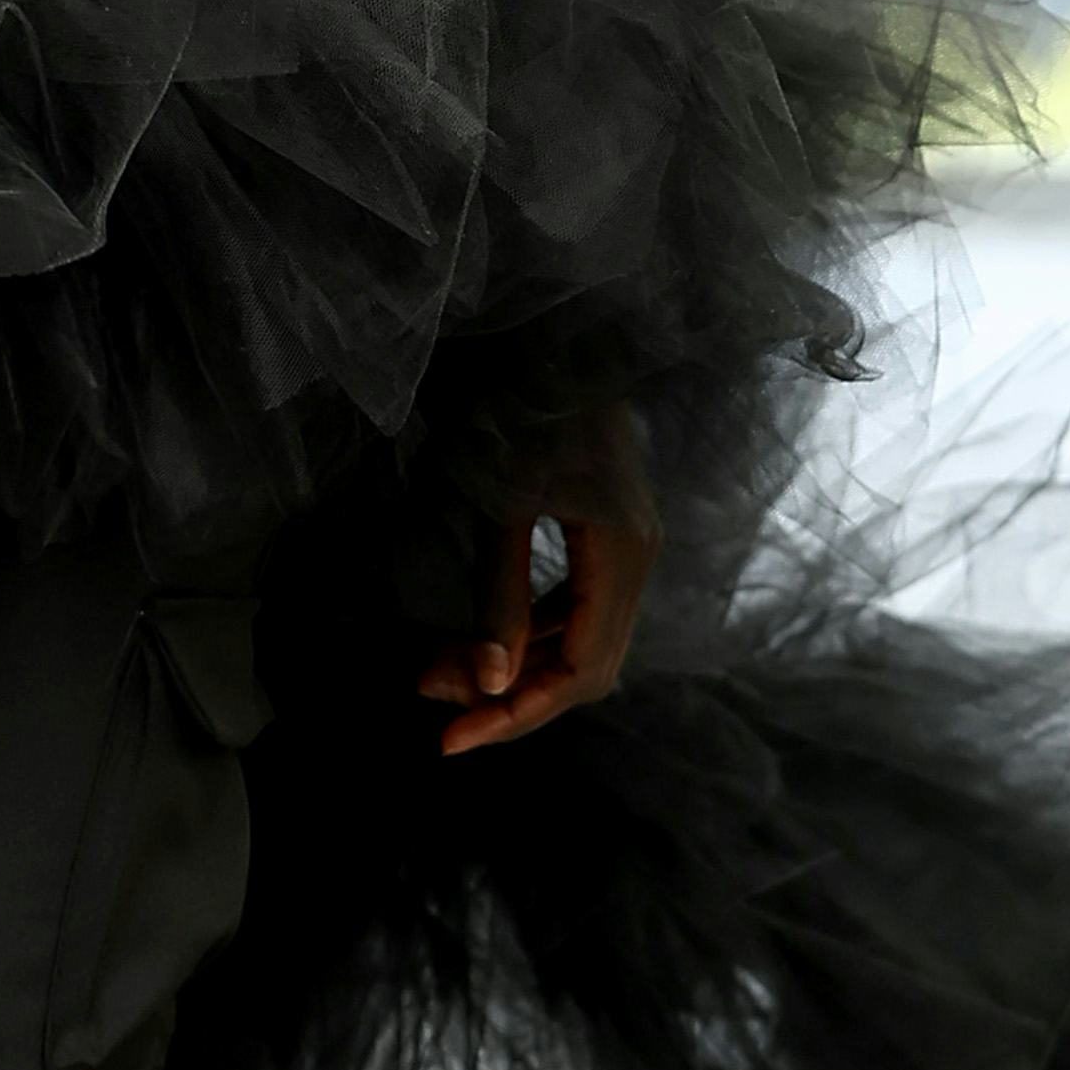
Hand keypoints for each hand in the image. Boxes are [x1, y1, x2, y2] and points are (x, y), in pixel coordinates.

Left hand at [417, 406, 658, 759]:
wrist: (549, 329)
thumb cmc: (515, 401)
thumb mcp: (498, 503)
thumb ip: (499, 598)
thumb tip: (492, 686)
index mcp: (622, 554)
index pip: (581, 672)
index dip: (517, 715)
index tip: (450, 741)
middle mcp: (638, 557)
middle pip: (586, 666)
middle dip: (509, 694)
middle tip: (431, 701)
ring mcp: (628, 544)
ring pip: (580, 639)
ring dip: (514, 663)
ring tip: (437, 671)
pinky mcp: (607, 530)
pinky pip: (576, 606)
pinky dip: (529, 630)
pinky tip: (481, 637)